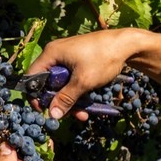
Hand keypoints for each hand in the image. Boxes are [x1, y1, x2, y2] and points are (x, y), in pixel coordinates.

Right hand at [27, 28, 145, 119]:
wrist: (127, 45)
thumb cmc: (103, 58)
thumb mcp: (83, 81)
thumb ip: (66, 98)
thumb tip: (52, 115)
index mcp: (52, 53)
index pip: (33, 76)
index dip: (35, 95)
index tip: (43, 110)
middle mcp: (57, 54)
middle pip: (49, 83)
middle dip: (59, 101)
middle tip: (69, 115)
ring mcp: (68, 57)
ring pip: (63, 84)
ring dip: (71, 100)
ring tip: (84, 114)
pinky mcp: (79, 61)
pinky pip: (73, 80)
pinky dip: (78, 92)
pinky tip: (88, 105)